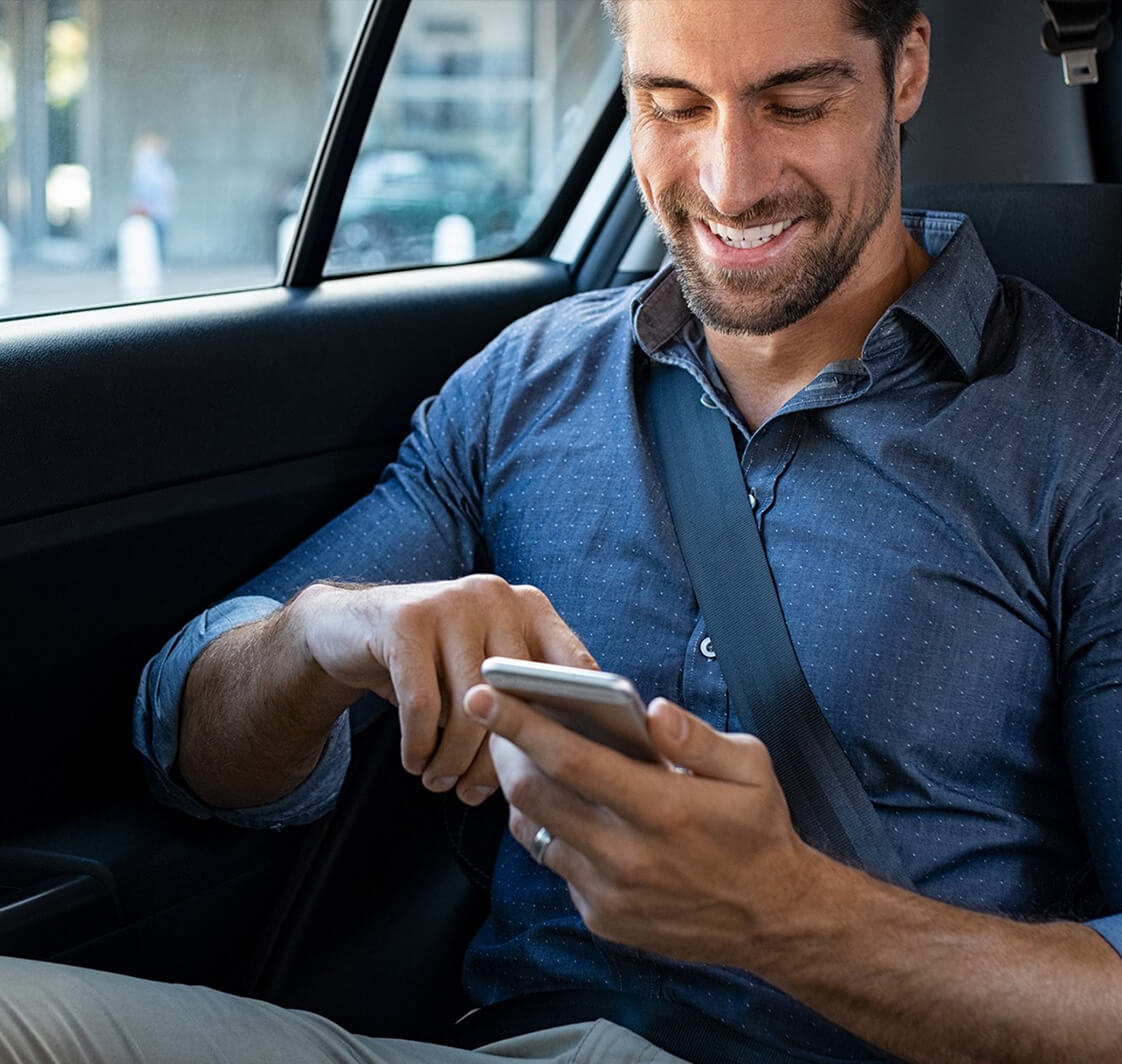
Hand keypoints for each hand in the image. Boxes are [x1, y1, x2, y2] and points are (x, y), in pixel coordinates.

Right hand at [295, 576, 595, 803]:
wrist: (350, 627)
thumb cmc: (433, 664)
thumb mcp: (482, 670)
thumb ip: (524, 696)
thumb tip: (562, 761)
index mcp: (530, 607)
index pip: (575, 667)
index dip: (577, 722)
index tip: (564, 769)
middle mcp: (498, 596)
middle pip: (518, 696)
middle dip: (498, 758)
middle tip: (477, 795)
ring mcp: (452, 602)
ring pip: (469, 706)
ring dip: (454, 760)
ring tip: (441, 783)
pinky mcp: (406, 620)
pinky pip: (422, 705)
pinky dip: (419, 746)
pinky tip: (416, 763)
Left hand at [466, 686, 818, 966]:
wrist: (773, 919)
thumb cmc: (758, 831)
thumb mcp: (750, 768)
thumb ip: (697, 737)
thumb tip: (652, 711)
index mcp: (660, 808)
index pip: (570, 758)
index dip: (520, 724)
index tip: (484, 695)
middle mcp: (627, 855)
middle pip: (535, 795)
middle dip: (504, 750)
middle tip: (494, 719)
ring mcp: (610, 893)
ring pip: (536, 833)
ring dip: (524, 792)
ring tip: (524, 758)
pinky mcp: (602, 918)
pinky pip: (558, 867)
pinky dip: (553, 833)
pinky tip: (568, 809)